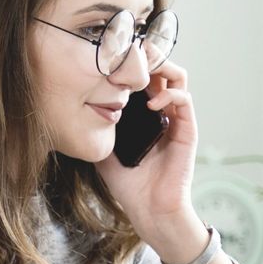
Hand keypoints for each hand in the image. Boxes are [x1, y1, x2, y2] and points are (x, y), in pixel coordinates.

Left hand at [95, 58, 197, 246]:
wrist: (149, 211)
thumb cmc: (128, 184)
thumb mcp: (104, 148)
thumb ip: (97, 127)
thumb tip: (75, 107)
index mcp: (144, 113)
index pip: (143, 75)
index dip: (132, 61)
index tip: (114, 54)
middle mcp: (163, 111)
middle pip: (162, 68)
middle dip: (148, 55)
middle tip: (130, 52)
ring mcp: (177, 119)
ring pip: (177, 76)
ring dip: (162, 66)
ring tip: (143, 69)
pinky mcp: (187, 130)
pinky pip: (184, 99)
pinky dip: (169, 93)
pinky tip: (152, 102)